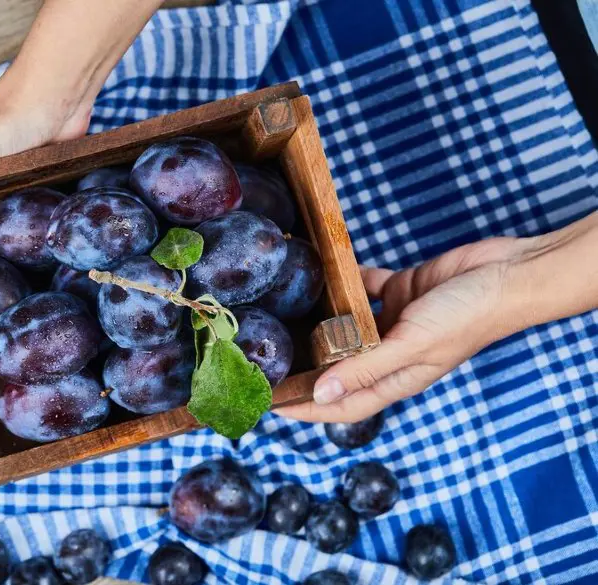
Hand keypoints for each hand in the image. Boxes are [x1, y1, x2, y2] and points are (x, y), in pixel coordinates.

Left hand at [276, 236, 533, 422]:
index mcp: (398, 378)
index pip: (343, 404)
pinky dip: (348, 283)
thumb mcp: (411, 345)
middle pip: (341, 368)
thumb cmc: (468, 316)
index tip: (271, 406)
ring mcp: (398, 322)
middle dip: (307, 369)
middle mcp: (394, 354)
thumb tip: (322, 395)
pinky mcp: (404, 291)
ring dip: (323, 324)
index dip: (308, 409)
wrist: (508, 274)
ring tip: (285, 318)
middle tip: (268, 362)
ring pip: (350, 327)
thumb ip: (365, 368)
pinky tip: (324, 274)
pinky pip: (366, 289)